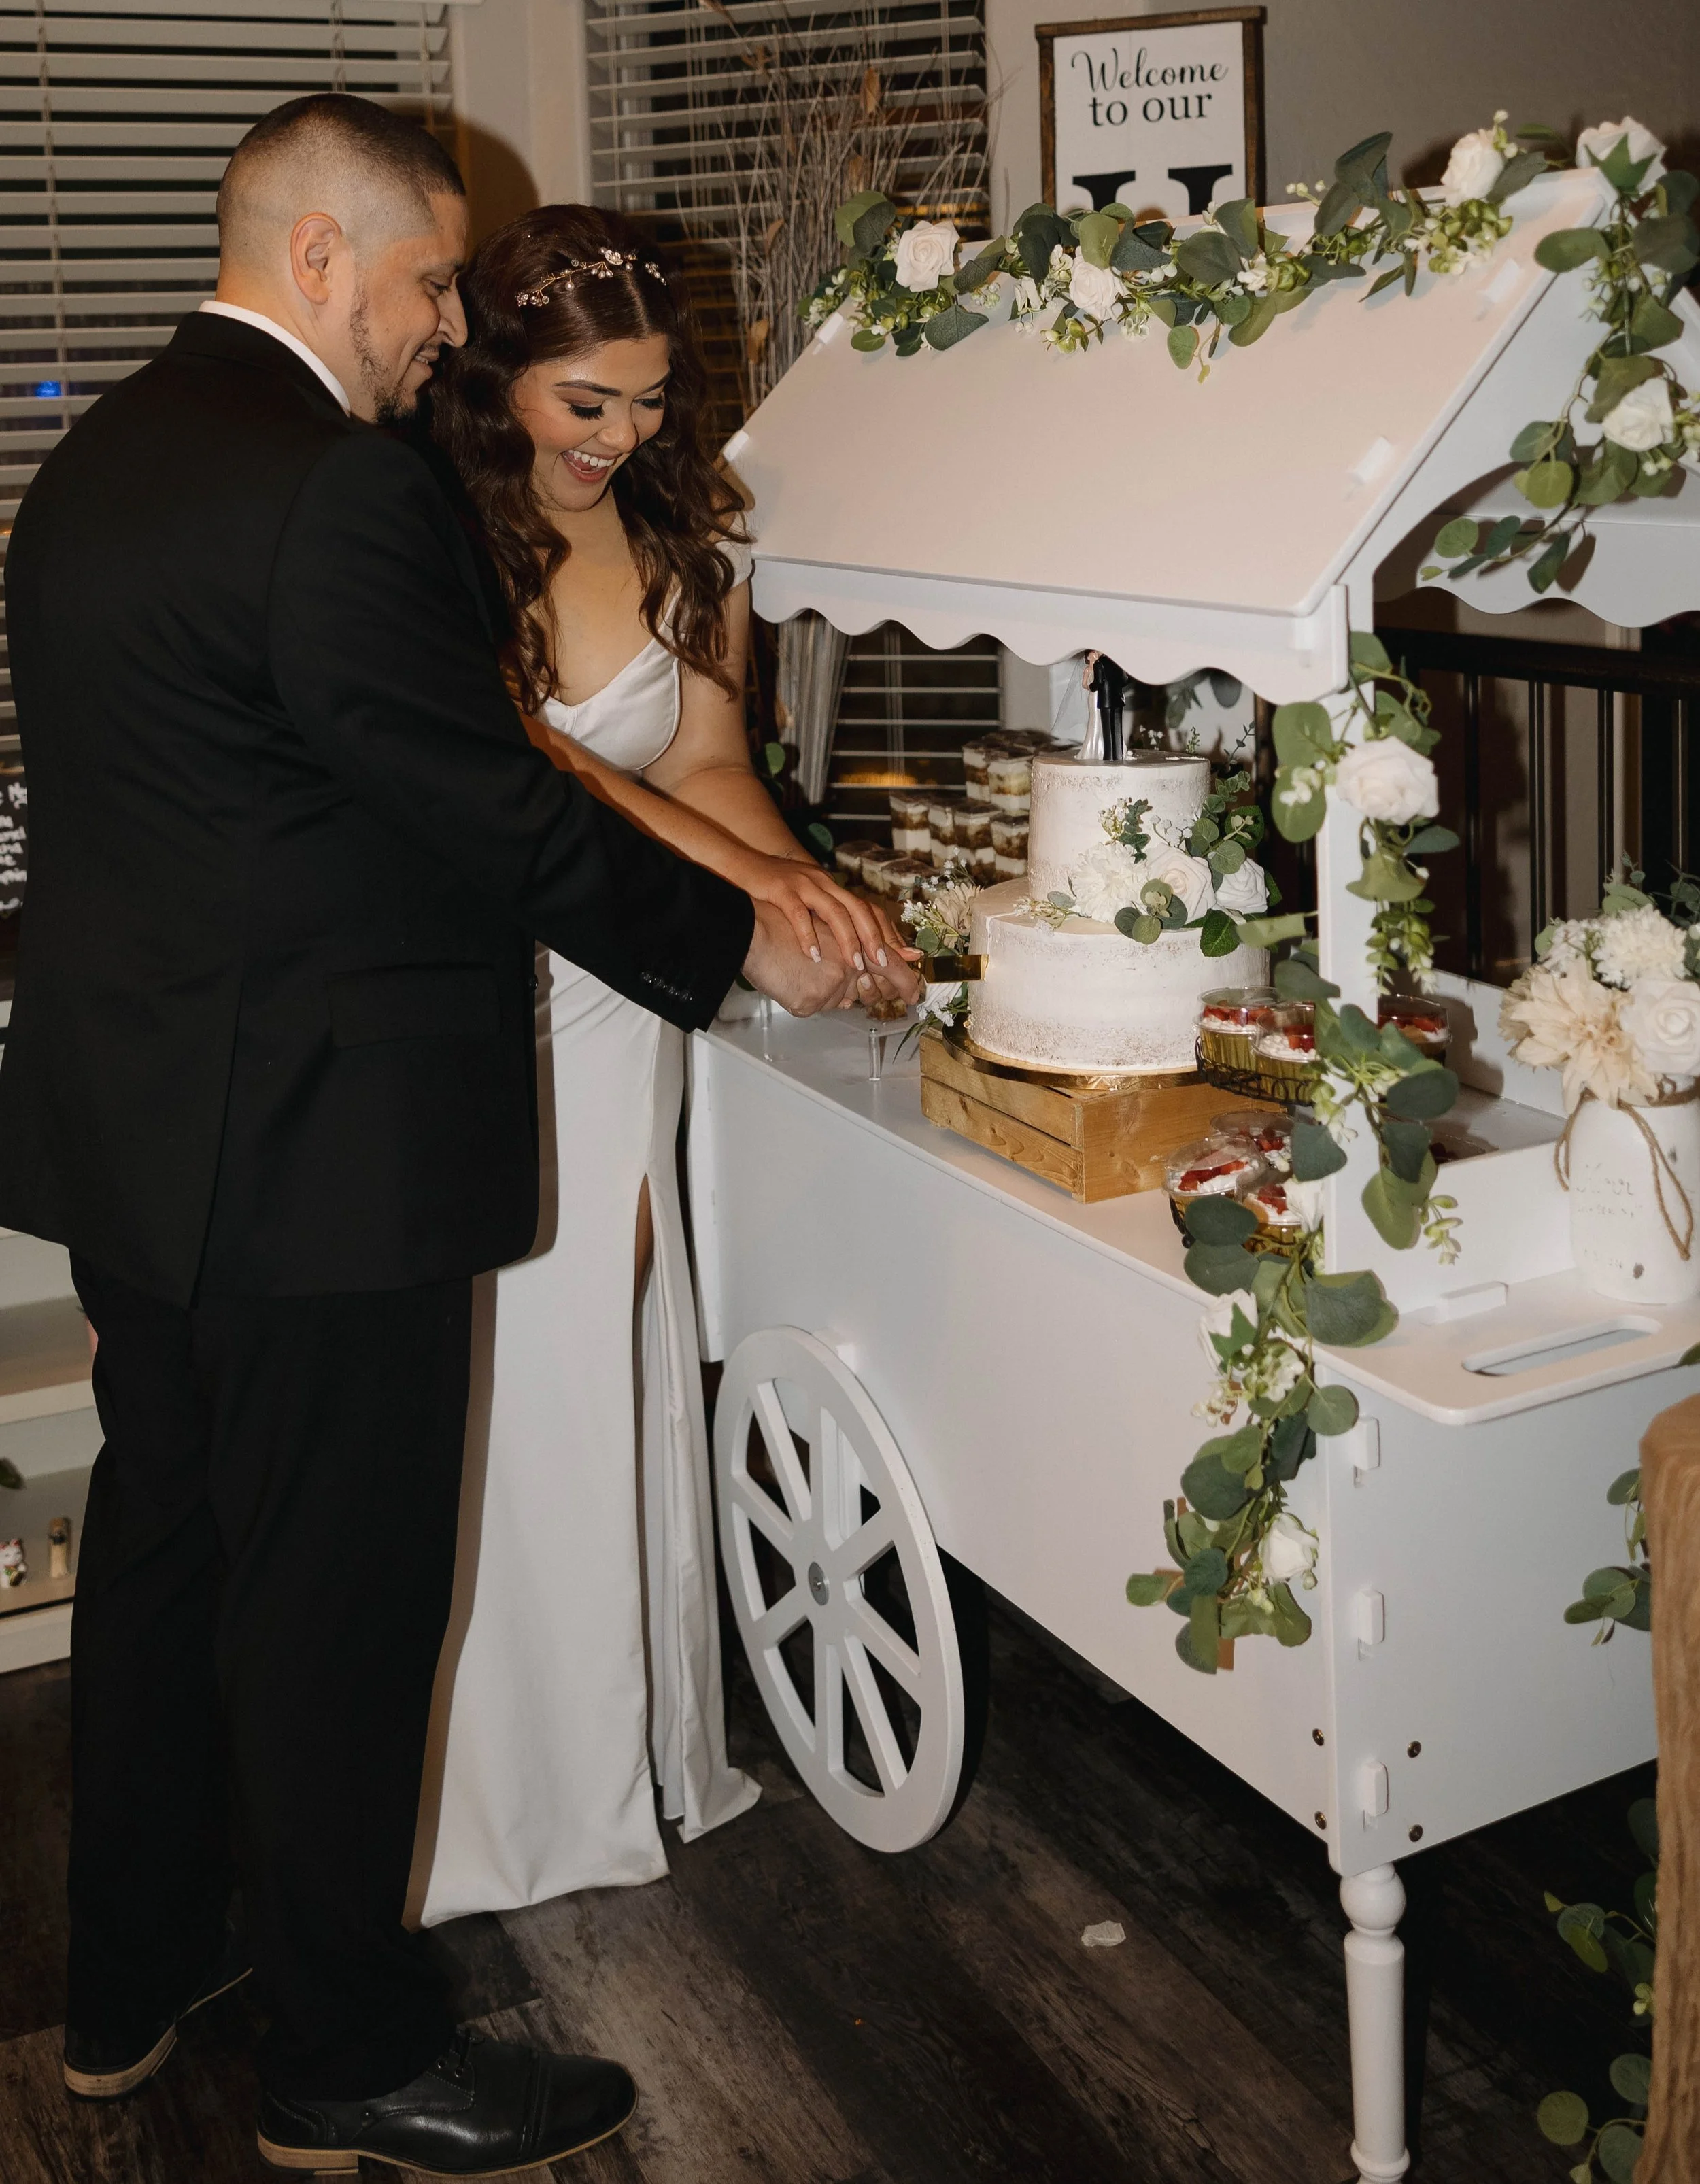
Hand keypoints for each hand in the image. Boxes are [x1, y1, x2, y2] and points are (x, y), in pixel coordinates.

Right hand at [732, 850, 921, 1006]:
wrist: (738, 865)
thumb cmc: (771, 891)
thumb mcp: (805, 901)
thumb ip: (825, 923)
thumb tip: (847, 955)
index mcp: (831, 888)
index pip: (867, 909)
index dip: (885, 933)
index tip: (901, 957)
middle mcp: (823, 883)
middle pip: (858, 909)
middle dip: (873, 938)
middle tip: (883, 964)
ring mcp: (803, 885)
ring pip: (835, 911)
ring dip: (848, 939)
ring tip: (855, 964)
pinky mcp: (780, 889)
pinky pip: (799, 914)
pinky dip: (808, 935)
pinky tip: (814, 955)